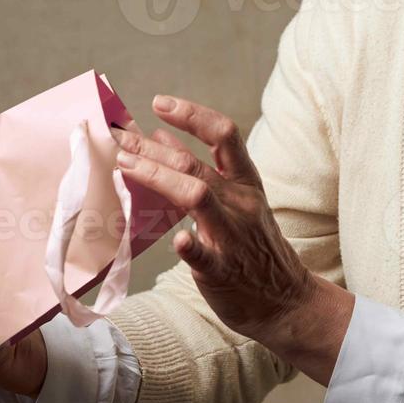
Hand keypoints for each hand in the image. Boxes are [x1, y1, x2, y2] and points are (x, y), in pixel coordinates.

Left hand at [112, 95, 355, 386]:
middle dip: (151, 147)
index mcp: (245, 182)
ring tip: (125, 166)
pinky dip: (191, 245)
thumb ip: (201, 169)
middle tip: (118, 138)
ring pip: (196, 196)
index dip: (192, 114)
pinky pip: (205, 254)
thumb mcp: (236, 200)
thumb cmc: (252, 247)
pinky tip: (178, 240)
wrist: (285, 300)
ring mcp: (233, 234)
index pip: (223, 134)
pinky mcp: (223, 268)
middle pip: (194, 163)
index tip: (159, 102)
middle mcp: (241, 201)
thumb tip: (160, 133)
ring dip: (158, 177)